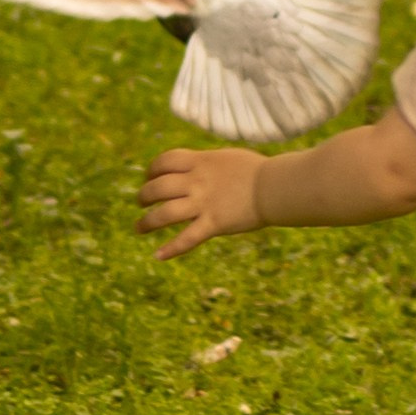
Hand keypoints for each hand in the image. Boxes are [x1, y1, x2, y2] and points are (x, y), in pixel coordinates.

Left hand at [137, 143, 263, 257]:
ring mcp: (204, 203)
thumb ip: (207, 163)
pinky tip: (158, 256)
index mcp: (200, 161)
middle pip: (158, 187)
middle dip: (144, 195)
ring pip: (164, 214)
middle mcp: (197, 181)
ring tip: (139, 228)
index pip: (164, 161)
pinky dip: (170, 249)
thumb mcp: (226, 158)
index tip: (149, 177)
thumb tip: (196, 168)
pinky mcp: (214, 224)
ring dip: (147, 222)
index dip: (152, 169)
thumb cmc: (256, 171)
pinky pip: (187, 239)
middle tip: (141, 202)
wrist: (276, 186)